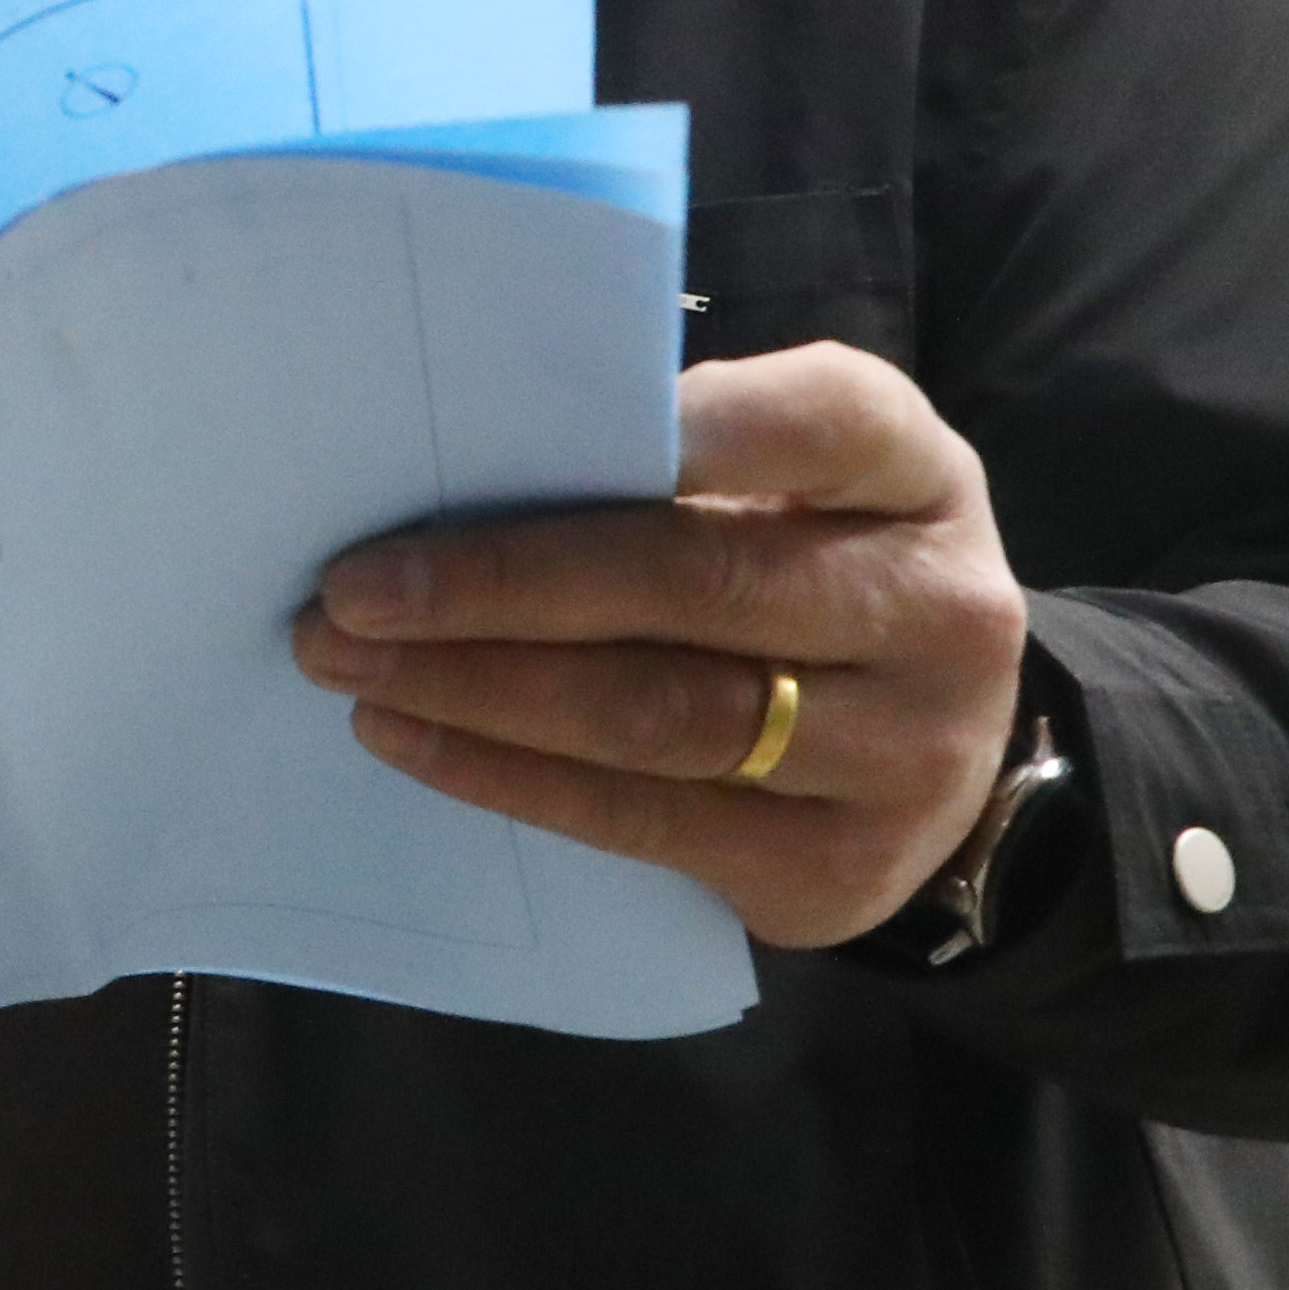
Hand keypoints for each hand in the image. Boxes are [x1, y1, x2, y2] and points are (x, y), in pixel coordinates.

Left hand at [293, 341, 1032, 951]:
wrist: (931, 743)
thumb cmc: (812, 569)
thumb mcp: (792, 485)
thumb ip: (678, 460)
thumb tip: (466, 468)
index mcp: (917, 474)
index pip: (812, 421)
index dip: (678, 424)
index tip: (503, 428)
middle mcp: (939, 611)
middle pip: (698, 583)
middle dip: (499, 584)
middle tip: (351, 587)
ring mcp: (907, 753)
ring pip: (659, 714)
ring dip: (476, 689)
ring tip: (349, 664)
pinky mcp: (840, 868)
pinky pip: (643, 819)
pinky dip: (506, 777)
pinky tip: (411, 738)